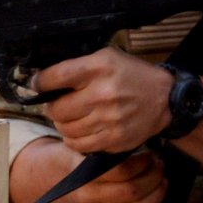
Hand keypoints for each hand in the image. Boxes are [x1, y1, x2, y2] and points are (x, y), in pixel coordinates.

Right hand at [13, 137, 168, 202]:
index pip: (121, 172)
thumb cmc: (95, 162)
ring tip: (161, 183)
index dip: (142, 164)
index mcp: (86, 176)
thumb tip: (142, 140)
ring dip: (156, 196)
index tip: (151, 157)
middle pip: (132, 191)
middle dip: (154, 178)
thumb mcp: (98, 151)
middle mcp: (89, 198)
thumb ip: (114, 149)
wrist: (76, 182)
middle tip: (160, 168)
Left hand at [35, 47, 174, 154]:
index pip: (55, 77)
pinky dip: (75, 139)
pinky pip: (80, 145)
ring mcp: (110, 119)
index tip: (36, 85)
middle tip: (58, 105)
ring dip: (63, 124)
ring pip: (66, 129)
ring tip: (71, 117)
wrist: (166, 98)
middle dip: (52, 107)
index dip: (39, 82)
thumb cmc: (131, 75)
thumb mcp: (106, 57)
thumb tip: (44, 80)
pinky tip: (81, 130)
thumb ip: (77, 66)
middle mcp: (104, 93)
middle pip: (56, 109)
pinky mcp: (115, 139)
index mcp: (99, 68)